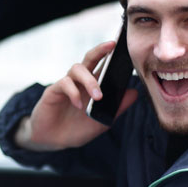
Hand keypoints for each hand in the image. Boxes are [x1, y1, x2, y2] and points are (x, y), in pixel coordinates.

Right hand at [16, 41, 137, 150]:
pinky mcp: (53, 91)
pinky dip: (74, 93)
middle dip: (100, 50)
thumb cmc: (77, 128)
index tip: (122, 46)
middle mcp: (79, 81)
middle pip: (89, 58)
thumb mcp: (102, 121)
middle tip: (111, 46)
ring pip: (77, 69)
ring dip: (89, 80)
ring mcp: (66, 84)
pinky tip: (79, 105)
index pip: (102, 64)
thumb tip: (134, 93)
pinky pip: (64, 84)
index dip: (111, 54)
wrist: (54, 141)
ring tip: (98, 96)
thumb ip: (116, 108)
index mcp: (92, 85)